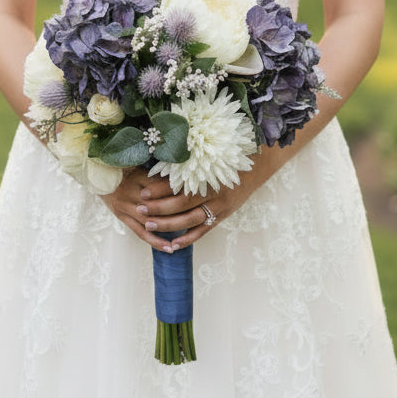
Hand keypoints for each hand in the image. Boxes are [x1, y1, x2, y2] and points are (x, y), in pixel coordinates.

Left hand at [102, 146, 290, 251]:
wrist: (256, 167)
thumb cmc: (226, 157)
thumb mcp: (209, 153)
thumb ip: (187, 157)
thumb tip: (159, 154)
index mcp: (207, 173)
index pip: (180, 183)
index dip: (159, 188)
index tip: (142, 190)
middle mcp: (213, 191)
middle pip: (181, 203)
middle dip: (159, 207)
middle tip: (140, 209)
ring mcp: (218, 206)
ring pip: (189, 219)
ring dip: (168, 224)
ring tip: (148, 225)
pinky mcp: (221, 217)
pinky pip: (202, 231)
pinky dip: (187, 238)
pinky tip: (172, 245)